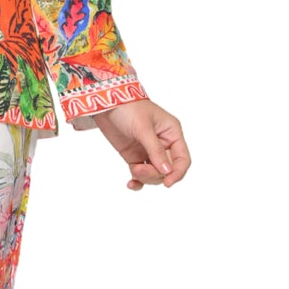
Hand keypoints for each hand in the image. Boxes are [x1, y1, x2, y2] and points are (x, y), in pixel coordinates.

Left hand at [74, 98, 189, 190]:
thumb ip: (155, 150)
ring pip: (154, 173)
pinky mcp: (135, 155)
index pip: (182, 159)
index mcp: (172, 133)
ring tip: (134, 171)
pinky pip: (140, 173)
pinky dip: (137, 181)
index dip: (177, 173)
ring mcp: (149, 150)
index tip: (167, 183)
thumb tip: (167, 171)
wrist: (106, 103)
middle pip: (167, 169)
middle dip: (155, 174)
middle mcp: (164, 143)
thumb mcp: (143, 128)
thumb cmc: (129, 108)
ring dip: (145, 177)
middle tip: (139, 170)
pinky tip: (131, 184)